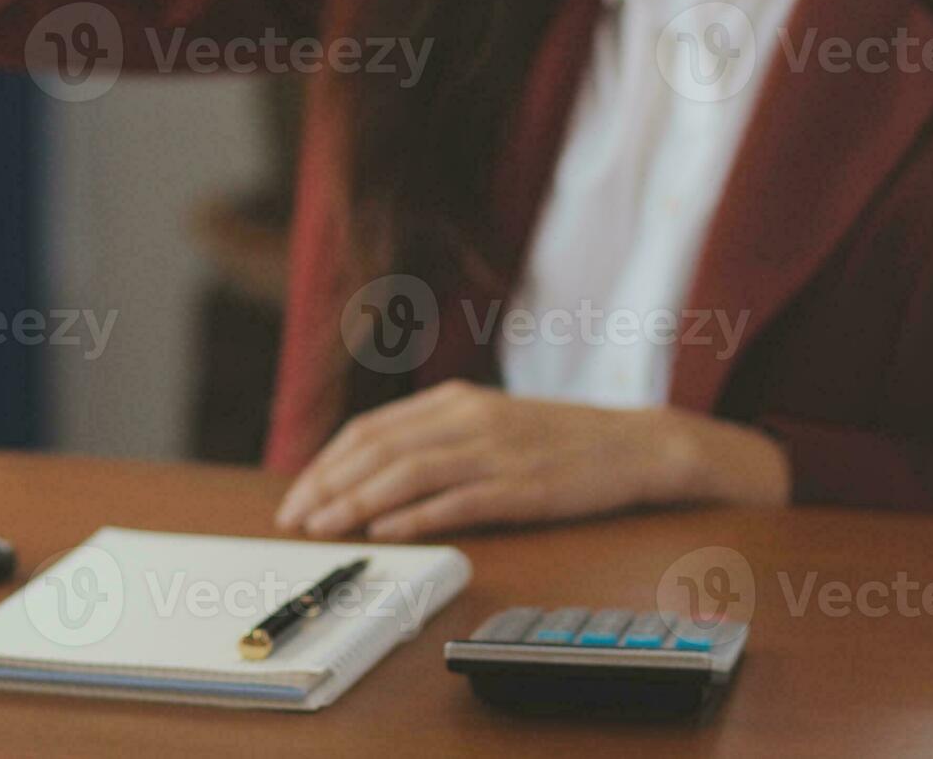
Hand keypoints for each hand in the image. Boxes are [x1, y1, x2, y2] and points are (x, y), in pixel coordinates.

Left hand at [272, 380, 789, 540]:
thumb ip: (436, 440)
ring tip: (324, 528)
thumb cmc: (558, 442)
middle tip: (295, 520)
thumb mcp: (490, 424)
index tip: (297, 495)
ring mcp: (496, 453)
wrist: (637, 446)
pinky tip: (386, 531)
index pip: (371, 430)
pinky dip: (415, 516)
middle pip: (379, 450)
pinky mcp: (523, 487)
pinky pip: (458, 501)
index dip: (326, 463)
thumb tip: (372, 472)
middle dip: (328, 486)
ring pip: (408, 474)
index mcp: (456, 402)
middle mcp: (469, 420)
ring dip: (357, 503)